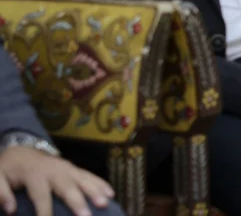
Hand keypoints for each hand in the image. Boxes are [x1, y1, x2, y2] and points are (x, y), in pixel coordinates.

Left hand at [0, 145, 114, 215]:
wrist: (21, 149)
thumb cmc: (9, 168)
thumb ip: (2, 192)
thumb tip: (10, 210)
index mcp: (34, 174)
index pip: (41, 195)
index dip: (44, 211)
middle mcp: (54, 170)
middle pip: (68, 187)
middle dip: (78, 201)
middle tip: (86, 215)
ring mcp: (66, 168)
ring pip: (83, 179)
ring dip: (95, 191)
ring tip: (105, 202)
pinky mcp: (73, 168)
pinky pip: (89, 175)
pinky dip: (101, 183)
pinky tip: (111, 193)